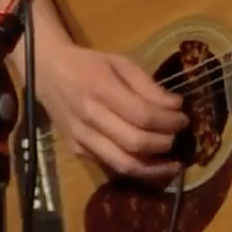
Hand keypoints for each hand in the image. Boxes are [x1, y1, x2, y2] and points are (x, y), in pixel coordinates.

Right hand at [29, 41, 186, 184]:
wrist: (46, 72)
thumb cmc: (89, 64)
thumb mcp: (121, 63)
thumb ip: (149, 86)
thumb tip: (176, 106)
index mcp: (102, 89)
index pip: (143, 116)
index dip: (169, 122)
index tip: (184, 119)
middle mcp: (89, 117)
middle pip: (135, 142)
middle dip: (164, 144)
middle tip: (178, 137)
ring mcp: (80, 137)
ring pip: (122, 163)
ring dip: (153, 168)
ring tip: (173, 165)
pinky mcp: (76, 149)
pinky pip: (109, 165)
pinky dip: (133, 168)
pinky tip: (150, 163)